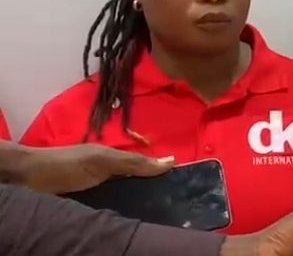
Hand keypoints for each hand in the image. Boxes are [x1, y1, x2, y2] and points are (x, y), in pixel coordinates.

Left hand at [20, 143, 173, 193]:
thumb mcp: (104, 160)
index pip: (145, 164)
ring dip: (138, 199)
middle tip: (174, 198)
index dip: (162, 169)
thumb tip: (172, 161)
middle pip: (137, 180)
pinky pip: (113, 204)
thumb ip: (133, 163)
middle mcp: (110, 171)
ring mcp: (100, 187)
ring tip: (158, 208)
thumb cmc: (68, 164)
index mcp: (115, 157)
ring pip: (126, 193)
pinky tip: (133, 213)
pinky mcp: (90, 201)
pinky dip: (123, 208)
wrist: (30, 178)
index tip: (184, 179)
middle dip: (153, 186)